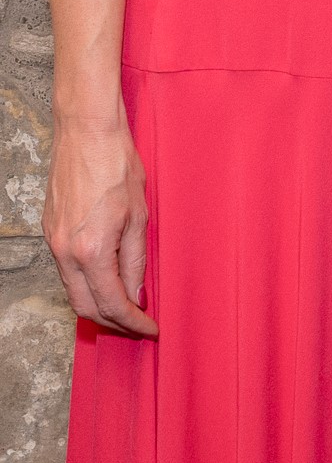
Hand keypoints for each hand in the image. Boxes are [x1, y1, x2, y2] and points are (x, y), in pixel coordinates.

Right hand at [42, 112, 157, 336]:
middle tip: (139, 325)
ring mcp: (54, 242)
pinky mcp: (50, 231)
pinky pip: (67, 270)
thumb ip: (136, 259)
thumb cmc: (118, 165)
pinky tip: (107, 279)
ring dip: (99, 303)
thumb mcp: (139, 214)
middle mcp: (65, 252)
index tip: (151, 329)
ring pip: (73, 289)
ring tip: (127, 306)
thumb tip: (136, 293)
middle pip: (86, 306)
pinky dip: (87, 282)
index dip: (133, 322)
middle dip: (113, 322)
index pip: (112, 302)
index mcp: (90, 251)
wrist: (86, 133)